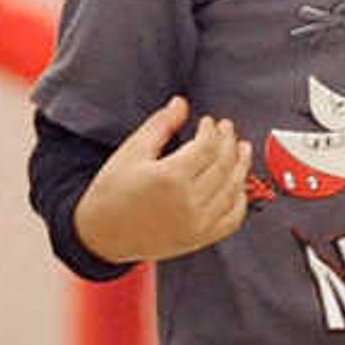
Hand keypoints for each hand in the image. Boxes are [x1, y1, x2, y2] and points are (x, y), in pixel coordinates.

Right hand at [73, 95, 250, 263]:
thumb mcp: (130, 152)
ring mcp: (197, 223)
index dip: (212, 130)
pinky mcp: (199, 239)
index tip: (209, 121)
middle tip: (227, 129)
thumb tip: (181, 105)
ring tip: (242, 150)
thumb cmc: (111, 193)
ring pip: (233, 190)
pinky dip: (240, 200)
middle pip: (224, 165)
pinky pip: (232, 219)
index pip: (207, 146)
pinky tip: (238, 185)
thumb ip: (160, 125)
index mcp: (170, 177)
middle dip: (229, 142)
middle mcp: (188, 202)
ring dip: (241, 166)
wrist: (102, 236)